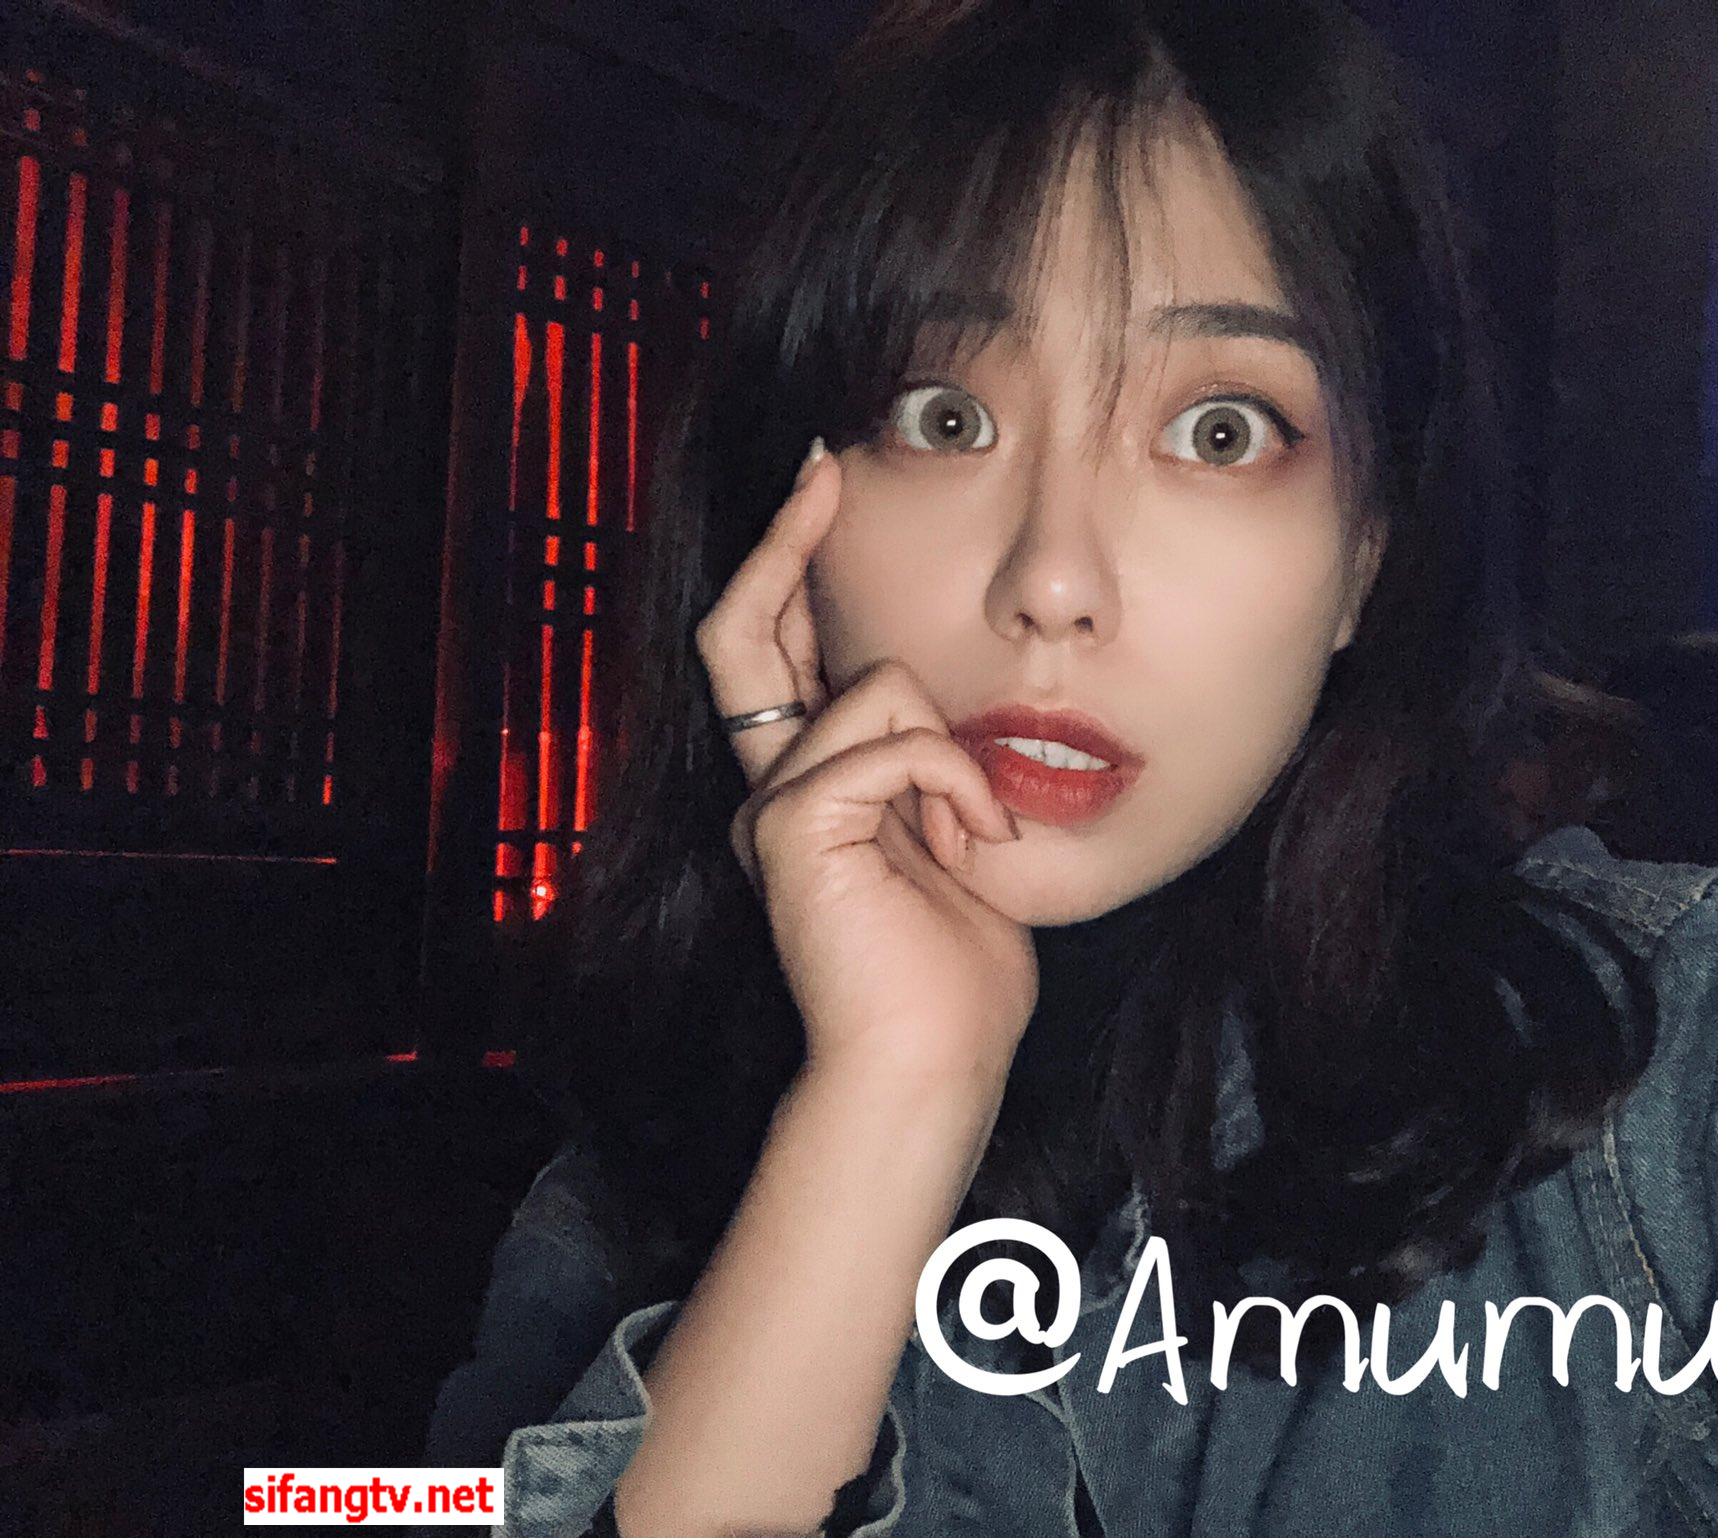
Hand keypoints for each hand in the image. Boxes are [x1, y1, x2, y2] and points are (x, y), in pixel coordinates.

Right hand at [695, 440, 1036, 1091]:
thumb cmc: (955, 972)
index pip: (769, 652)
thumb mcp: (952, 839)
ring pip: (876, 685)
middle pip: (741, 629)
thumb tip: (958, 714)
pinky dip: (955, 785)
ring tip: (974, 829)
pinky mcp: (789, 829)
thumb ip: (932, 770)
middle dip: (784, 540)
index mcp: (805, 789)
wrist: (930, 1062)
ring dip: (954, 749)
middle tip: (821, 468)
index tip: (821, 484)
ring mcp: (771, 807)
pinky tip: (969, 844)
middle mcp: (768, 788)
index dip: (783, 564)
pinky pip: (895, 746)